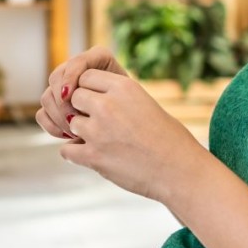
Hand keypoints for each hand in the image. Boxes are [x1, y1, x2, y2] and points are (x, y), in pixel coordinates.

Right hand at [37, 45, 126, 140]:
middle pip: (56, 78)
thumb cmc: (136, 111)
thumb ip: (110, 92)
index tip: (70, 96)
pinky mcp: (56, 107)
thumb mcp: (129, 98)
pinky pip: (42, 114)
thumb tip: (81, 100)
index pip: (76, 62)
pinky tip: (67, 135)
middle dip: (63, 102)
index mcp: (98, 58)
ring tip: (75, 131)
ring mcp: (64, 88)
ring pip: (47, 97)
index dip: (70, 77)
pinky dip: (52, 126)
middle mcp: (77, 69)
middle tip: (75, 121)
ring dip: (58, 116)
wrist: (134, 126)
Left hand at [58, 68, 210, 203]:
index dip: (89, 90)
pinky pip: (67, 150)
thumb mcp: (146, 104)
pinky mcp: (93, 156)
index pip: (86, 76)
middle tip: (96, 122)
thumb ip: (118, 97)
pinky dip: (74, 154)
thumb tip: (90, 99)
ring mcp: (98, 131)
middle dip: (82, 109)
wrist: (180, 171)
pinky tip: (90, 156)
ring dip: (80, 132)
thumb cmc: (169, 139)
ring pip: (70, 123)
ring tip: (99, 141)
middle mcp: (108, 105)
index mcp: (124, 87)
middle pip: (75, 97)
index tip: (97, 102)